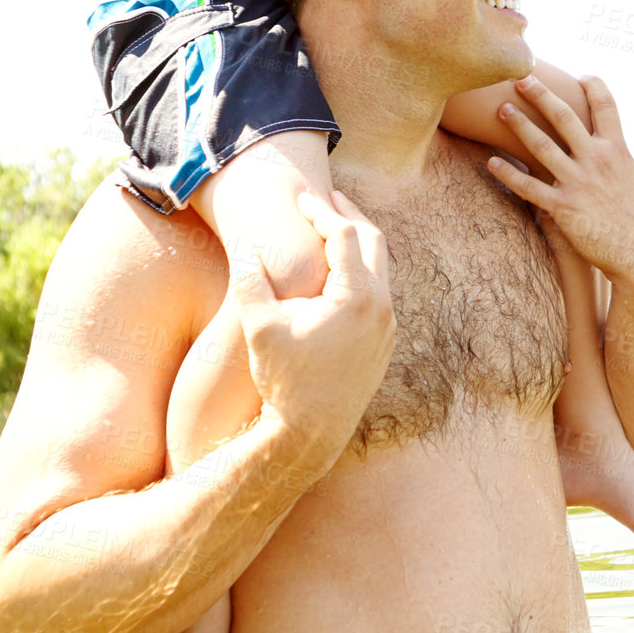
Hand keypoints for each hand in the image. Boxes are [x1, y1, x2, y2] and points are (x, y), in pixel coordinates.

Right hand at [230, 191, 395, 463]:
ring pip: (381, 266)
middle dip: (349, 215)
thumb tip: (245, 245)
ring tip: (334, 229)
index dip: (321, 211)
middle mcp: (381, 307)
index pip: (343, 235)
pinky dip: (364, 270)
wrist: (310, 434)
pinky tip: (341, 271)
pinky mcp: (385, 341)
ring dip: (359, 243)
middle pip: (373, 241)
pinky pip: (381, 290)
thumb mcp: (260, 328)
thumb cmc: (284, 380)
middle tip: (328, 198)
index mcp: (357, 296)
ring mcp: (387, 325)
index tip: (301, 199)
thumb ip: (251, 281)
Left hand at [487, 76, 633, 289]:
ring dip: (519, 125)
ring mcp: (579, 182)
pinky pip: (529, 187)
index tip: (582, 75)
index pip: (606, 105)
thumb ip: (617, 165)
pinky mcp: (563, 208)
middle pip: (564, 116)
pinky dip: (508, 173)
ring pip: (541, 145)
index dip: (594, 85)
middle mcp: (597, 159)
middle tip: (521, 78)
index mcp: (618, 150)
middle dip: (541, 94)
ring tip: (502, 109)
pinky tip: (492, 163)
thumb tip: (610, 160)